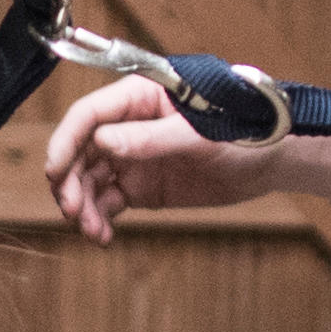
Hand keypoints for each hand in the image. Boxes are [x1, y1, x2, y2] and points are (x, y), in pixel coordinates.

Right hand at [39, 73, 285, 245]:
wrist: (275, 157)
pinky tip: (102, 235)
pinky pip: (109, 200)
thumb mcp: (200, 133)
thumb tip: (103, 142)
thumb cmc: (245, 127)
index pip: (89, 114)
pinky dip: (100, 218)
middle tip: (73, 211)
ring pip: (90, 179)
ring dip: (83, 205)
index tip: (55, 172)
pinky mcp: (143, 184)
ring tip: (92, 231)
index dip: (66, 140)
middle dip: (70, 181)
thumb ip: (151, 138)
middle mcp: (129, 124)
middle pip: (81, 150)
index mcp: (140, 96)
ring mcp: (134, 155)